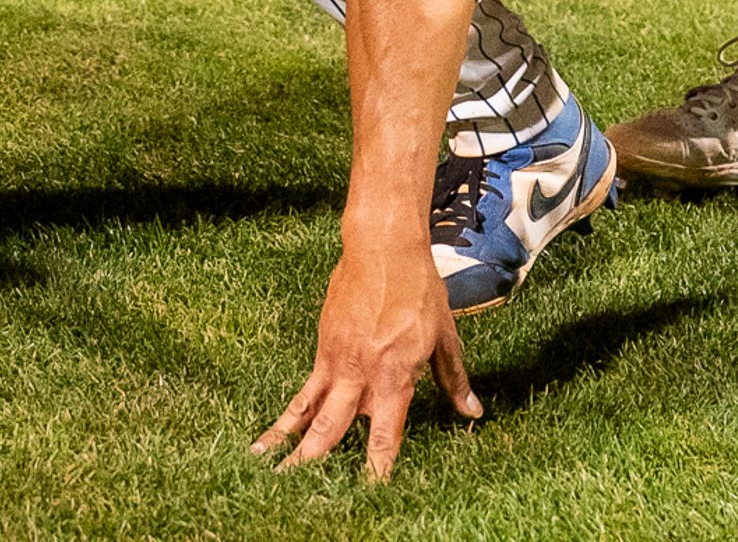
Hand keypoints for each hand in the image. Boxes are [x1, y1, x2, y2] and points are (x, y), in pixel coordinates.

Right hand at [259, 231, 477, 479]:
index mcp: (395, 374)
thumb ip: (453, 380)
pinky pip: (305, 388)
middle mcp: (361, 372)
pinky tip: (274, 430)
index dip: (379, 464)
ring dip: (288, 439)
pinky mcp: (323, 346)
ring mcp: (337, 360)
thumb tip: (472, 411)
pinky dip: (291, 412)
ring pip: (309, 409)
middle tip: (298, 486)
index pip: (386, 432)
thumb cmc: (418, 288)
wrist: (382, 246)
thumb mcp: (444, 336)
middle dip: (315, 459)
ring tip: (264, 465)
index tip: (371, 491)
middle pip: (333, 426)